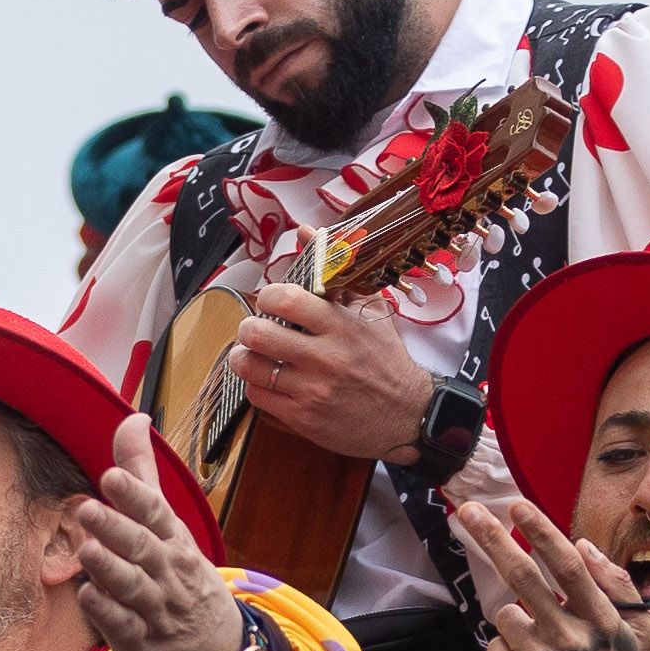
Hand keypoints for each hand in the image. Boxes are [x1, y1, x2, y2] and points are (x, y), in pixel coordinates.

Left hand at [72, 412, 244, 650]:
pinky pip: (124, 626)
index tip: (111, 476)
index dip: (133, 496)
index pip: (154, 512)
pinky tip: (88, 597)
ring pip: (132, 586)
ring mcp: (154, 607)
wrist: (218, 645)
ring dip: (110, 568)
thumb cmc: (182, 573)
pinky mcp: (140, 639)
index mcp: (171, 538)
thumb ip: (142, 474)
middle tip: (86, 510)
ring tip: (88, 550)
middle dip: (116, 528)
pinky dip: (107, 613)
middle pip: (141, 547)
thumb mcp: (168, 524)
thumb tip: (133, 419)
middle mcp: (165, 570)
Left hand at [232, 284, 434, 461]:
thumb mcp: (370, 310)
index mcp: (342, 326)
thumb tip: (307, 233)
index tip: (270, 301)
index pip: (287, 300)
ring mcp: (313, 390)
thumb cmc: (385, 359)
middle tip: (253, 329)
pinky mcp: (303, 418)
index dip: (268, 296)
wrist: (406, 415)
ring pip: (252, 367)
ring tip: (251, 353)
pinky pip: (258, 396)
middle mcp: (326, 358)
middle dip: (247, 327)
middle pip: (260, 334)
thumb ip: (336, 271)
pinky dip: (255, 385)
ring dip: (243, 358)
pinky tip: (266, 379)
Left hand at [459, 497, 649, 650]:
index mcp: (607, 624)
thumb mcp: (639, 637)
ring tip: (541, 648)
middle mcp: (573, 642)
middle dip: (491, 538)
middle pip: (522, 577)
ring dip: (516, 621)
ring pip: (506, 614)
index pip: (567, 567)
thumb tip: (582, 545)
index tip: (516, 505)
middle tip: (467, 511)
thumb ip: (619, 588)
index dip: (540, 532)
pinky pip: (495, 647)